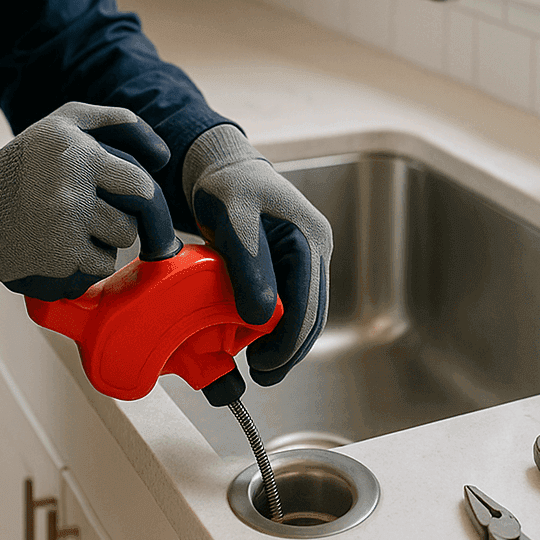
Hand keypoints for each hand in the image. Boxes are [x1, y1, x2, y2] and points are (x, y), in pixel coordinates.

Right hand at [0, 102, 177, 299]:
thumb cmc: (29, 161)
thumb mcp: (65, 122)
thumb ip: (117, 122)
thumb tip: (162, 155)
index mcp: (79, 155)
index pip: (142, 187)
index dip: (147, 202)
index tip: (140, 207)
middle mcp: (71, 194)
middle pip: (132, 224)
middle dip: (123, 223)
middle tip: (100, 218)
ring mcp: (62, 232)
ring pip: (117, 249)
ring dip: (103, 243)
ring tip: (70, 227)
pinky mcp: (54, 264)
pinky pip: (95, 271)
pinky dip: (84, 264)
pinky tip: (58, 248)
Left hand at [182, 125, 330, 385]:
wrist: (223, 165)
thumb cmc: (227, 185)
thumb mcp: (233, 219)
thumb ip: (250, 265)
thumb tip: (262, 317)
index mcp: (309, 237)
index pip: (308, 303)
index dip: (289, 341)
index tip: (264, 365)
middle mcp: (316, 248)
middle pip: (313, 313)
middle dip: (289, 349)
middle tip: (262, 374)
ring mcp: (306, 255)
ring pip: (305, 311)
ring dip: (285, 341)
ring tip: (259, 364)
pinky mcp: (291, 262)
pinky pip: (291, 301)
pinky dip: (277, 324)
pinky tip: (256, 339)